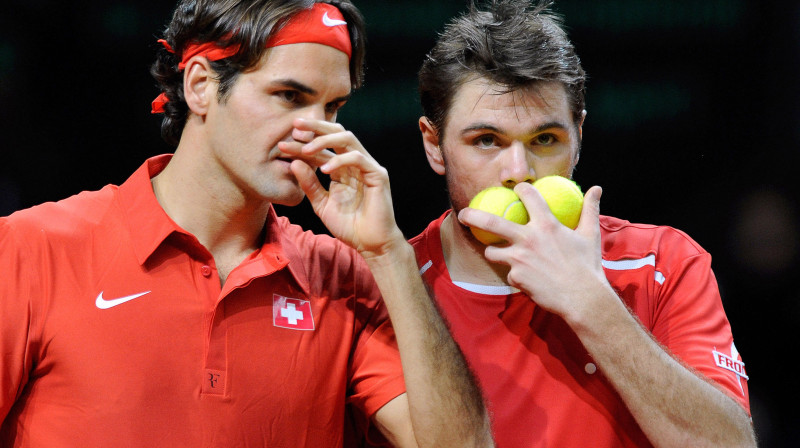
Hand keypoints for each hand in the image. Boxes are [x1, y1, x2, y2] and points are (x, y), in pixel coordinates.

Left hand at [278, 118, 404, 258]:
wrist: (370, 244)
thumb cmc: (349, 226)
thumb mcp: (321, 204)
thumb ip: (309, 184)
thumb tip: (294, 162)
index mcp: (342, 168)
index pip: (322, 149)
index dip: (303, 144)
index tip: (283, 144)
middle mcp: (355, 162)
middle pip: (337, 132)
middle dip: (316, 127)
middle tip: (295, 127)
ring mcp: (368, 166)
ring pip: (348, 139)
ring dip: (325, 140)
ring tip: (306, 149)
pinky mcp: (378, 175)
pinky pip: (358, 158)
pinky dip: (340, 160)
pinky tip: (324, 170)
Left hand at [457, 183, 611, 322]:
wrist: (582, 299)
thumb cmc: (587, 266)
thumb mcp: (590, 234)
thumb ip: (589, 210)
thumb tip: (596, 189)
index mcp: (547, 224)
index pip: (528, 196)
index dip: (521, 189)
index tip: (516, 189)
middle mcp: (528, 238)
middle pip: (491, 222)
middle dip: (473, 216)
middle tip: (463, 213)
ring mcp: (519, 259)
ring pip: (492, 251)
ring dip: (493, 251)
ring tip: (496, 253)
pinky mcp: (515, 277)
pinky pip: (509, 273)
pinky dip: (515, 275)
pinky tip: (526, 279)